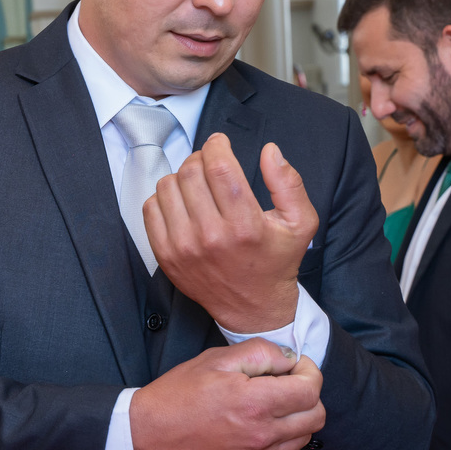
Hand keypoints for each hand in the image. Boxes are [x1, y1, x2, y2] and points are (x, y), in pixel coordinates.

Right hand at [130, 339, 324, 449]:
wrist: (151, 434)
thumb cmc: (179, 394)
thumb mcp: (216, 359)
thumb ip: (259, 352)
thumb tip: (289, 358)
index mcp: (255, 403)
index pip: (311, 390)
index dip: (310, 372)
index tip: (296, 367)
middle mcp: (262, 436)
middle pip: (316, 416)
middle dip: (308, 394)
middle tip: (286, 383)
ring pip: (304, 438)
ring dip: (296, 418)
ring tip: (269, 405)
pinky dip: (283, 440)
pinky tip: (260, 426)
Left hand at [144, 134, 318, 331]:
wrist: (252, 306)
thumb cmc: (276, 261)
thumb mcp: (300, 223)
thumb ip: (288, 183)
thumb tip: (270, 151)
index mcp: (245, 226)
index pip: (219, 168)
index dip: (216, 145)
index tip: (220, 143)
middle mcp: (211, 237)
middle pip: (191, 173)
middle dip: (201, 159)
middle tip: (211, 165)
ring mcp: (183, 247)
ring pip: (168, 186)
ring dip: (182, 177)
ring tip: (198, 185)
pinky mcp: (166, 255)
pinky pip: (150, 208)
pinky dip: (164, 198)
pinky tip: (183, 204)